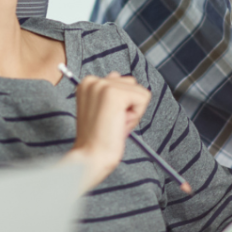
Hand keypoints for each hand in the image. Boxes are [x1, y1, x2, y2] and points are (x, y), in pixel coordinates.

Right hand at [63, 73, 149, 189]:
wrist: (91, 156)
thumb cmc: (97, 138)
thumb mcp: (102, 108)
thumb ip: (110, 90)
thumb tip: (117, 75)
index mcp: (88, 82)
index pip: (120, 81)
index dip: (120, 104)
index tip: (106, 118)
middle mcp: (93, 80)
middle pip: (132, 84)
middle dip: (128, 105)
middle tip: (112, 122)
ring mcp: (103, 86)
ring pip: (139, 91)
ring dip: (133, 110)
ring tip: (115, 123)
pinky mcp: (115, 94)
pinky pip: (144, 98)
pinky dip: (136, 115)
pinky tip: (120, 123)